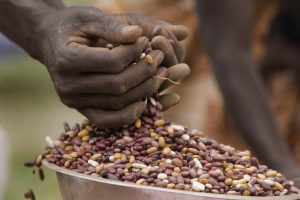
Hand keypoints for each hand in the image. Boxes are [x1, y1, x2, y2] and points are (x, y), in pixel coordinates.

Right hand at [34, 6, 188, 127]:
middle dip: (144, 73)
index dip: (135, 53)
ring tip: (157, 77)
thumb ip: (111, 26)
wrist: (50, 42)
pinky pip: (106, 121)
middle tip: (159, 59)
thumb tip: (137, 35)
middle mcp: (67, 84)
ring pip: (116, 104)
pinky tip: (144, 103)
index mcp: (68, 59)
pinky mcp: (79, 109)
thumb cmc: (71, 27)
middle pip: (117, 86)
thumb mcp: (87, 18)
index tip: (146, 41)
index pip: (112, 62)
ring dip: (143, 93)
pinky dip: (127, 116)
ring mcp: (72, 100)